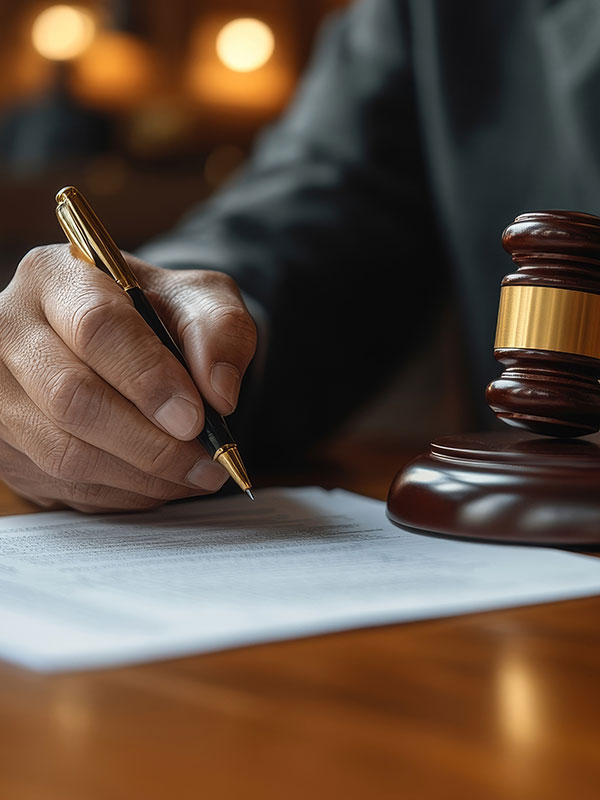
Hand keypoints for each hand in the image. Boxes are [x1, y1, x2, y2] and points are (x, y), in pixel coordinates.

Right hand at [0, 245, 256, 511]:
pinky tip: (158, 483)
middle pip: (71, 397)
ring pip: (62, 451)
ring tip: (193, 475)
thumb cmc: (157, 315)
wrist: (124, 340)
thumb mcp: (201, 301)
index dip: (148, 379)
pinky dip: (121, 493)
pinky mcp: (3, 443)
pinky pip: (60, 485)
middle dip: (149, 442)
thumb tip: (219, 393)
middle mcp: (11, 329)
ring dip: (140, 476)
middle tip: (204, 461)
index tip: (195, 417)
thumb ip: (220, 332)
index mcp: (58, 277)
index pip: (96, 327)